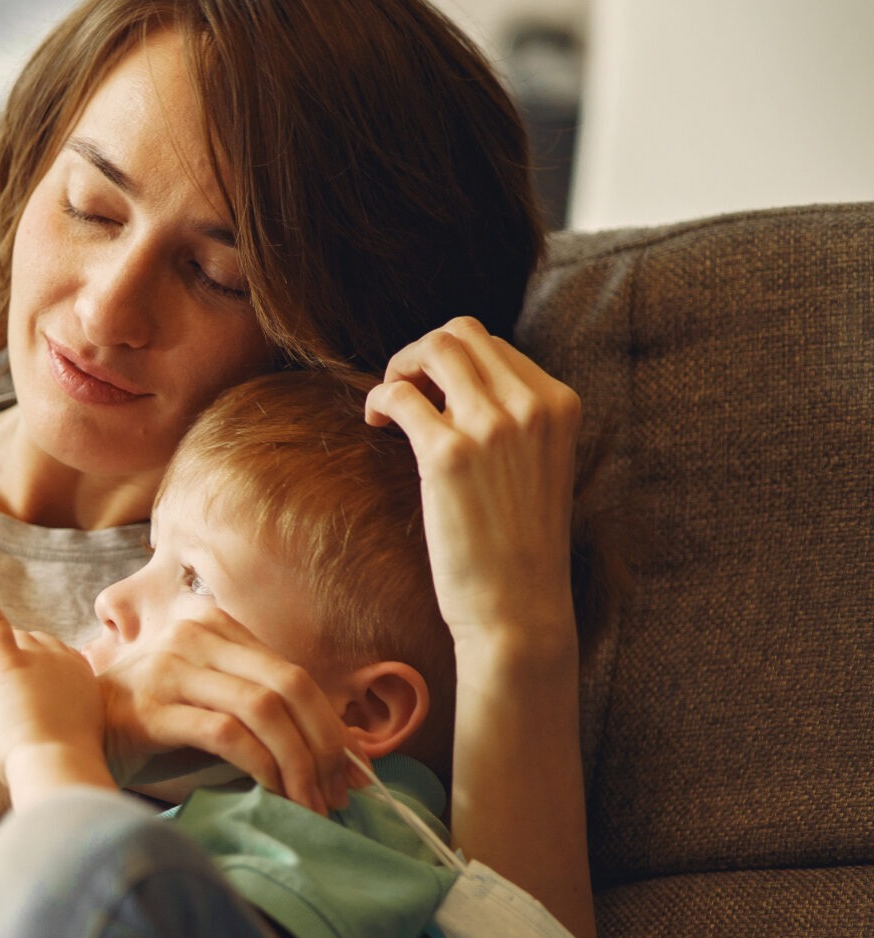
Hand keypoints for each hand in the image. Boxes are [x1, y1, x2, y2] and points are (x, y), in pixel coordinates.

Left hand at [0, 567, 106, 789]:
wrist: (58, 768)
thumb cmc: (55, 771)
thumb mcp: (58, 749)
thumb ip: (44, 734)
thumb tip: (27, 744)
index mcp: (83, 683)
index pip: (55, 665)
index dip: (33, 672)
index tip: (11, 690)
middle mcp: (66, 662)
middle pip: (33, 646)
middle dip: (8, 654)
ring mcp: (40, 658)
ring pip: (8, 637)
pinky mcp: (10, 661)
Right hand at [97, 610, 355, 812]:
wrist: (66, 733)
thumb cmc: (146, 726)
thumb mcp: (207, 702)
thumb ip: (262, 716)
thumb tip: (347, 759)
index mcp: (212, 625)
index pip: (292, 673)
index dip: (332, 725)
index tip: (353, 772)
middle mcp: (193, 635)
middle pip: (288, 685)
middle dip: (324, 745)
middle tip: (338, 794)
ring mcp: (169, 668)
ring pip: (263, 708)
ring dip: (298, 763)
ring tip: (310, 803)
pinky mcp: (150, 708)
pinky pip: (227, 734)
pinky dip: (262, 767)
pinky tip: (272, 794)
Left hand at [366, 318, 582, 653]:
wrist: (518, 605)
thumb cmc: (519, 544)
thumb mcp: (538, 465)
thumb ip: (514, 421)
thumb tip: (455, 388)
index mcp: (560, 404)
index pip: (495, 345)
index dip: (452, 362)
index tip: (433, 395)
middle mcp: (532, 405)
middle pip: (463, 333)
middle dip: (422, 353)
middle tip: (405, 391)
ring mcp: (492, 426)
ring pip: (435, 347)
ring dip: (401, 367)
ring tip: (389, 404)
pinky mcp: (448, 453)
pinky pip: (399, 395)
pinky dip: (379, 400)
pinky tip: (376, 425)